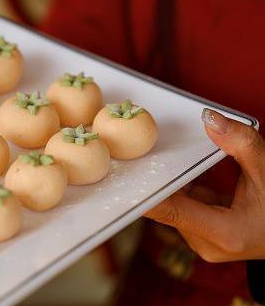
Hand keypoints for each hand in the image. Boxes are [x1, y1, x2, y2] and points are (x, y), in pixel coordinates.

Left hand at [145, 108, 264, 261]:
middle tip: (136, 155)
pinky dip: (187, 190)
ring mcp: (206, 243)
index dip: (145, 193)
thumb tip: (209, 118)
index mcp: (225, 234)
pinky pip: (187, 208)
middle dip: (160, 179)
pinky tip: (182, 171)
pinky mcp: (207, 236)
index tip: (122, 178)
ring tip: (154, 157)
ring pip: (179, 206)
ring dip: (175, 183)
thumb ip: (241, 144)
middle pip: (172, 206)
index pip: (171, 211)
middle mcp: (209, 244)